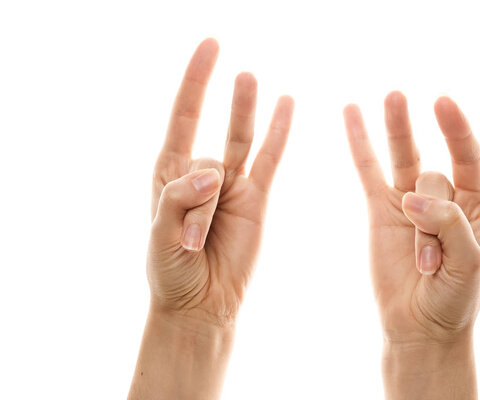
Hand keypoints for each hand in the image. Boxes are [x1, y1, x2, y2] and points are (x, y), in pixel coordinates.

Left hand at [148, 38, 293, 327]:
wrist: (201, 302)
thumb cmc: (172, 270)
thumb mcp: (161, 235)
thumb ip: (180, 200)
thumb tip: (215, 173)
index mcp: (171, 176)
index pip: (183, 118)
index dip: (194, 82)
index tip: (209, 47)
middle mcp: (201, 174)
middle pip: (208, 144)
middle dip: (211, 109)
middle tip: (215, 49)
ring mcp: (232, 184)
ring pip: (240, 140)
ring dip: (244, 109)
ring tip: (247, 79)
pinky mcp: (257, 198)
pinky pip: (269, 159)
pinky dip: (278, 133)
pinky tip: (286, 105)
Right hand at [343, 92, 479, 344]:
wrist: (420, 325)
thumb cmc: (453, 297)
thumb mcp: (467, 264)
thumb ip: (447, 225)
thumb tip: (410, 199)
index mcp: (475, 206)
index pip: (468, 157)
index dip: (457, 129)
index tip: (443, 102)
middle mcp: (443, 197)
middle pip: (432, 177)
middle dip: (426, 214)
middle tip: (418, 233)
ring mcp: (408, 200)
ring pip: (403, 156)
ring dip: (398, 126)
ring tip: (395, 96)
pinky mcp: (380, 209)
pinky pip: (368, 171)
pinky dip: (360, 143)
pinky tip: (351, 112)